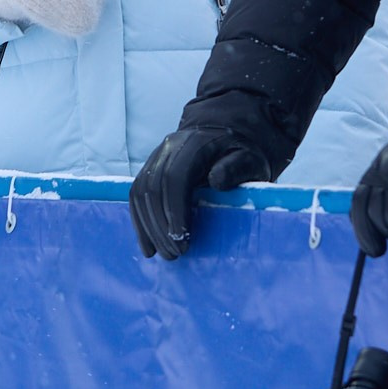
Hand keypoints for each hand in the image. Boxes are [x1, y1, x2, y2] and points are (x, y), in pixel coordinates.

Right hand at [131, 125, 271, 258]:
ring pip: (140, 192)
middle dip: (161, 226)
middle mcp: (169, 147)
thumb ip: (237, 169)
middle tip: (174, 254)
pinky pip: (137, 195)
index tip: (183, 242)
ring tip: (163, 253)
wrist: (225, 134)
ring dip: (148, 227)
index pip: (175, 178)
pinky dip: (140, 222)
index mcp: (194, 144)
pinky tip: (148, 245)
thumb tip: (216, 181)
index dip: (175, 212)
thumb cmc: (242, 153)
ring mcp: (156, 156)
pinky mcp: (150, 168)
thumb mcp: (250, 159)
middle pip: (153, 188)